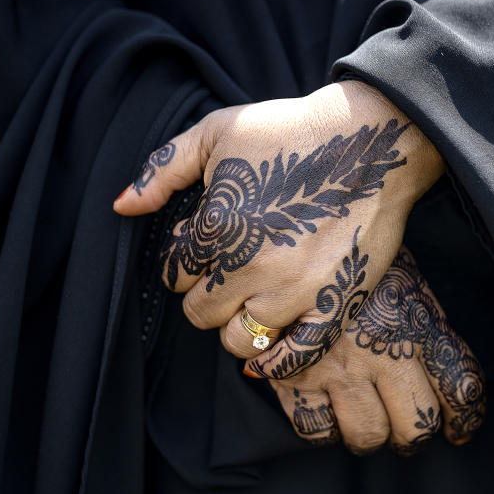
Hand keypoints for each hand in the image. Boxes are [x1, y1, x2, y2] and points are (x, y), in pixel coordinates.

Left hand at [113, 80, 443, 378]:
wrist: (372, 140)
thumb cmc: (292, 130)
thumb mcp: (218, 131)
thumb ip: (163, 169)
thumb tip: (122, 206)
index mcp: (218, 225)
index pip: (175, 276)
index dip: (185, 264)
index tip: (207, 250)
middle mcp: (250, 265)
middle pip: (201, 314)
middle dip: (207, 296)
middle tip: (229, 275)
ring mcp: (293, 291)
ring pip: (239, 342)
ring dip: (239, 326)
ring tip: (253, 301)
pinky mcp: (333, 304)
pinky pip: (293, 358)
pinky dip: (276, 363)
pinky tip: (271, 346)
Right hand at [252, 245, 486, 453]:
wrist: (291, 228)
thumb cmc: (353, 253)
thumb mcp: (403, 278)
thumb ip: (426, 324)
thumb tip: (449, 378)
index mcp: (417, 321)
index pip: (460, 386)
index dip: (466, 419)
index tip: (459, 430)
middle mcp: (383, 349)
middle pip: (416, 424)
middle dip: (415, 437)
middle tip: (408, 433)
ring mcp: (337, 365)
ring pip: (367, 435)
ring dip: (371, 438)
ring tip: (369, 428)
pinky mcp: (292, 374)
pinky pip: (316, 428)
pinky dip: (325, 431)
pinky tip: (329, 416)